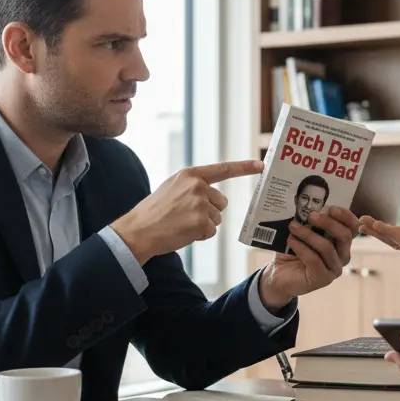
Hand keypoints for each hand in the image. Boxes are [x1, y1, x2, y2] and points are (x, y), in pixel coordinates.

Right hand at [111, 160, 263, 262]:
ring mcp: (200, 204)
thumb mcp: (172, 187)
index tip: (261, 165)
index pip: (223, 169)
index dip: (244, 167)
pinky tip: (183, 232)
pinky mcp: (201, 222)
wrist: (138, 230)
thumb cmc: (154, 211)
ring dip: (203, 224)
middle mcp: (198, 186)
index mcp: (191, 175)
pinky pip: (211, 231)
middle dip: (209, 211)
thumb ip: (193, 186)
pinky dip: (200, 235)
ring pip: (217, 219)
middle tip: (186, 215)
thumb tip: (214, 194)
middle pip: (222, 203)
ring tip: (181, 223)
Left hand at [258, 206, 361, 311]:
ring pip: (327, 247)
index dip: (345, 216)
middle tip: (311, 215)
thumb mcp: (304, 233)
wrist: (280, 275)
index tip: (330, 208)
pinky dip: (301, 248)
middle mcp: (343, 256)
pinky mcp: (323, 278)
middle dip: (328, 223)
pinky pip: (314, 260)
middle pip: (344, 236)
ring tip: (293, 226)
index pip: (353, 228)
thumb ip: (311, 222)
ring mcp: (334, 269)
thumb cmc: (293, 252)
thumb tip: (310, 207)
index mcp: (342, 243)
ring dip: (308, 234)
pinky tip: (291, 240)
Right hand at [359, 200, 399, 296]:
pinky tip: (384, 231)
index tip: (367, 219)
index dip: (383, 226)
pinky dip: (396, 238)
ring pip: (397, 241)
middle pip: (393, 237)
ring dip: (381, 234)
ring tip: (365, 225)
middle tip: (357, 222)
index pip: (398, 231)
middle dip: (376, 230)